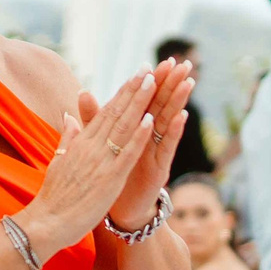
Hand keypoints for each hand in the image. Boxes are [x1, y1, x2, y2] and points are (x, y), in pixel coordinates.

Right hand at [15, 71, 159, 258]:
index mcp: (81, 143)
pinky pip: (127, 153)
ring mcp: (101, 161)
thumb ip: (67, 138)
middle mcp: (91, 147)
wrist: (46, 222)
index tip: (135, 76)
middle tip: (148, 68)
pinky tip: (150, 120)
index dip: (122, 93)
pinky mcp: (109, 178)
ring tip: (153, 82)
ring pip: (123, 126)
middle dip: (133, 90)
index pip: (104, 113)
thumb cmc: (53, 197)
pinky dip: (138, 136)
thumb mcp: (58, 161)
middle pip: (115, 113)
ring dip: (139, 103)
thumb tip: (69, 117)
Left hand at [91, 58, 194, 233]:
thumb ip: (93, 118)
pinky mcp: (158, 169)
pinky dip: (173, 131)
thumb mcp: (101, 142)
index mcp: (134, 129)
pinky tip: (180, 116)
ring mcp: (155, 152)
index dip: (151, 81)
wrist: (118, 209)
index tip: (159, 60)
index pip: (144, 99)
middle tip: (182, 63)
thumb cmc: (113, 174)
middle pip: (161, 105)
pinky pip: (166, 147)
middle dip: (171, 84)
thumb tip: (83, 91)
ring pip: (169, 122)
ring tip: (187, 82)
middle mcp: (149, 138)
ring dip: (178, 101)